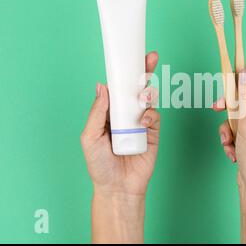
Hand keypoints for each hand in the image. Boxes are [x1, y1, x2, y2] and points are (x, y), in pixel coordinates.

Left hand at [81, 51, 159, 196]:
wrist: (117, 188)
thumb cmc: (99, 165)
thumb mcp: (90, 136)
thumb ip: (97, 111)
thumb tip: (101, 86)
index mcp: (109, 113)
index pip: (117, 88)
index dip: (123, 73)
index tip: (129, 57)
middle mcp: (125, 114)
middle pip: (136, 88)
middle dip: (144, 71)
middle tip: (150, 58)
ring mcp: (140, 122)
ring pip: (148, 99)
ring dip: (147, 92)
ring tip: (142, 96)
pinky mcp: (152, 132)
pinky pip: (155, 116)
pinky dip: (151, 114)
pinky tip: (144, 119)